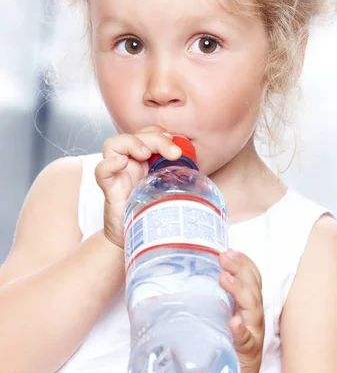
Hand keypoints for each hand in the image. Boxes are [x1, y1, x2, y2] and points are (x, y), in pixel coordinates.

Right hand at [95, 125, 181, 249]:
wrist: (133, 238)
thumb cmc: (151, 213)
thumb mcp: (169, 191)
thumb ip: (178, 179)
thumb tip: (199, 174)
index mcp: (145, 161)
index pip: (149, 134)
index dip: (161, 134)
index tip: (178, 148)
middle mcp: (130, 163)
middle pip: (135, 136)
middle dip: (156, 139)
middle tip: (173, 153)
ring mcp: (118, 175)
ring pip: (113, 144)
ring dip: (131, 143)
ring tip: (145, 153)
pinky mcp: (109, 189)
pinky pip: (101, 171)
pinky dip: (109, 164)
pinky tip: (121, 163)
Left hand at [219, 249, 264, 372]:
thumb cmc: (228, 349)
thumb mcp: (222, 321)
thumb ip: (213, 303)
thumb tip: (184, 283)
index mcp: (248, 307)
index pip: (252, 278)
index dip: (243, 262)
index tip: (229, 250)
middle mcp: (253, 317)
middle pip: (253, 288)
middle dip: (240, 269)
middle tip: (225, 257)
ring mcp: (252, 335)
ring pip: (252, 309)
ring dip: (239, 292)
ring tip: (225, 279)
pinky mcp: (247, 354)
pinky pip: (246, 340)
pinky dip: (241, 330)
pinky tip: (235, 322)